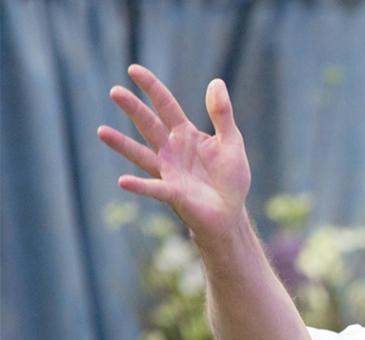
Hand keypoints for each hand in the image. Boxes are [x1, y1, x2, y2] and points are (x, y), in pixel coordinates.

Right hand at [98, 65, 250, 237]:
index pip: (166, 106)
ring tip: (101, 131)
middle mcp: (171, 150)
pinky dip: (139, 185)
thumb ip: (222, 114)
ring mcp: (168, 171)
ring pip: (141, 154)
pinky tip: (123, 180)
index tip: (133, 69)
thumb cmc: (229, 177)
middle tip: (115, 91)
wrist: (230, 213)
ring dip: (122, 144)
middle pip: (149, 125)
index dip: (152, 88)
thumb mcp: (231, 141)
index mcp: (185, 134)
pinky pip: (153, 188)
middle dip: (133, 109)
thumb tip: (216, 82)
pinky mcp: (172, 193)